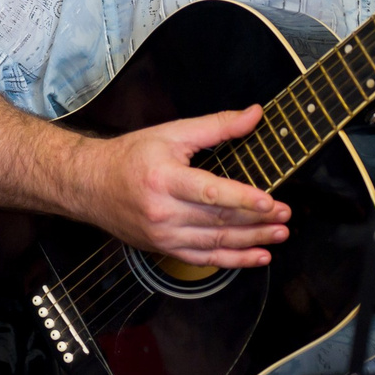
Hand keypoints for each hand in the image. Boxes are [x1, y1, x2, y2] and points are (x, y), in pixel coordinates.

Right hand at [72, 105, 289, 267]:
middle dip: (256, 220)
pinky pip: (204, 259)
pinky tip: (257, 256)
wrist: (88, 185)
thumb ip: (216, 126)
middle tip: (286, 216)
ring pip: (216, 242)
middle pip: (218, 219)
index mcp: (164, 179)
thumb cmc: (129, 156)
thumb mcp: (171, 134)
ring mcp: (162, 235)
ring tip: (279, 234)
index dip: (243, 198)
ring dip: (252, 241)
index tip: (270, 201)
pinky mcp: (163, 249)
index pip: (210, 192)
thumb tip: (255, 114)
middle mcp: (162, 211)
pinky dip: (233, 260)